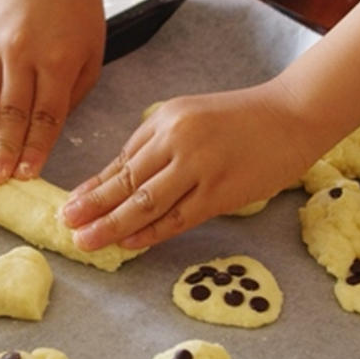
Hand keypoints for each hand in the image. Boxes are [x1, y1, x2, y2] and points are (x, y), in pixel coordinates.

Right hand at [0, 0, 105, 184]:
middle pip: (12, 115)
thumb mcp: (93, 55)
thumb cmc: (80, 12)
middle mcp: (24, 56)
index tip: (26, 176)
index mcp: (58, 62)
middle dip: (3, 153)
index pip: (45, 117)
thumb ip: (73, 94)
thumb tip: (49, 129)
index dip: (35, 149)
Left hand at [62, 81, 314, 249]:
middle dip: (92, 206)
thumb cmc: (243, 118)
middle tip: (66, 224)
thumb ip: (161, 144)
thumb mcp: (193, 117)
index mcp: (166, 120)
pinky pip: (177, 217)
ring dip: (112, 224)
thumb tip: (126, 179)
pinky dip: (150, 232)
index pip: (122, 160)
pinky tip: (128, 243)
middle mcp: (176, 140)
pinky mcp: (220, 191)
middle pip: (126, 181)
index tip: (72, 203)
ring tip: (86, 240)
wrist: (293, 115)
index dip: (95, 185)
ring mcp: (198, 167)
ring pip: (145, 202)